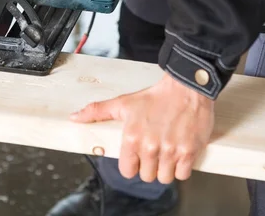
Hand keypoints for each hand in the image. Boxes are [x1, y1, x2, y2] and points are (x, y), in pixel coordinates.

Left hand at [70, 73, 214, 183]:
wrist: (186, 86)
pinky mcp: (189, 152)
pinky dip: (182, 167)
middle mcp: (150, 147)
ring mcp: (171, 151)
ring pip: (164, 177)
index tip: (138, 156)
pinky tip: (180, 153)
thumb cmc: (156, 96)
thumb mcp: (123, 103)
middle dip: (150, 166)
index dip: (133, 165)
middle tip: (155, 151)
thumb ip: (97, 111)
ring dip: (166, 169)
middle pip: (147, 176)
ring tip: (167, 153)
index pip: (127, 171)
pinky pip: (183, 175)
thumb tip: (75, 117)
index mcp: (132, 138)